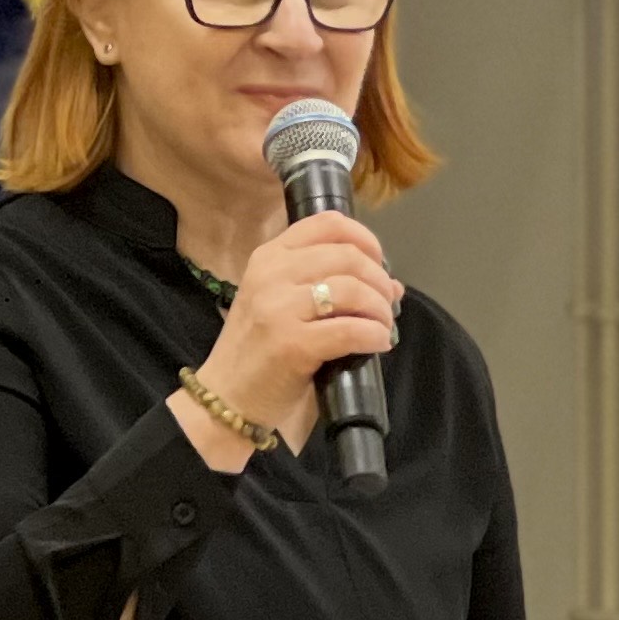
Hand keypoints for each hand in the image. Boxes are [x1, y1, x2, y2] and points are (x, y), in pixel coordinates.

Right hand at [170, 212, 400, 466]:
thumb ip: (326, 283)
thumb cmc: (258, 348)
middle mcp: (271, 274)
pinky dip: (374, 335)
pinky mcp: (291, 344)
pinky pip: (350, 330)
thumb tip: (392, 284)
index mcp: (269, 256)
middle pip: (347, 256)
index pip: (328, 223)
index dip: (366, 239)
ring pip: (352, 289)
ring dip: (380, 309)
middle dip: (379, 280)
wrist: (226, 396)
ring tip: (383, 326)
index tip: (379, 265)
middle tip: (387, 304)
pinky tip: (379, 343)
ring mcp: (279, 308)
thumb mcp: (280, 301)